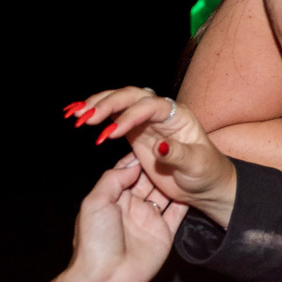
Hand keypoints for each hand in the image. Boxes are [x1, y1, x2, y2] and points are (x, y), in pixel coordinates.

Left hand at [62, 154, 186, 281]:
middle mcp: (133, 206)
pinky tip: (195, 186)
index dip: (139, 157)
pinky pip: (179, 213)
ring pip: (165, 193)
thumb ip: (113, 179)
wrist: (105, 279)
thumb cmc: (95, 242)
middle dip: (159, 164)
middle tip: (173, 147)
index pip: (128, 171)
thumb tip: (133, 164)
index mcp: (113, 198)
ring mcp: (150, 220)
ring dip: (174, 179)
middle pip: (149, 179)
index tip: (152, 140)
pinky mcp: (165, 233)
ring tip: (186, 160)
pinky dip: (187, 200)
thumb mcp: (95, 202)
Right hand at [70, 87, 239, 227]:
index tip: (112, 133)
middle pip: (132, 97)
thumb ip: (178, 154)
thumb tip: (159, 144)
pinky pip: (113, 118)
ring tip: (75, 114)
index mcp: (179, 116)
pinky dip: (96, 116)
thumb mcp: (197, 165)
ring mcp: (147, 122)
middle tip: (85, 117)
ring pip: (120, 102)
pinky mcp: (135, 134)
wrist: (206, 184)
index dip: (130, 116)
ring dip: (97, 105)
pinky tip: (78, 117)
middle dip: (108, 104)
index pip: (151, 107)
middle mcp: (161, 113)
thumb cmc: (206, 173)